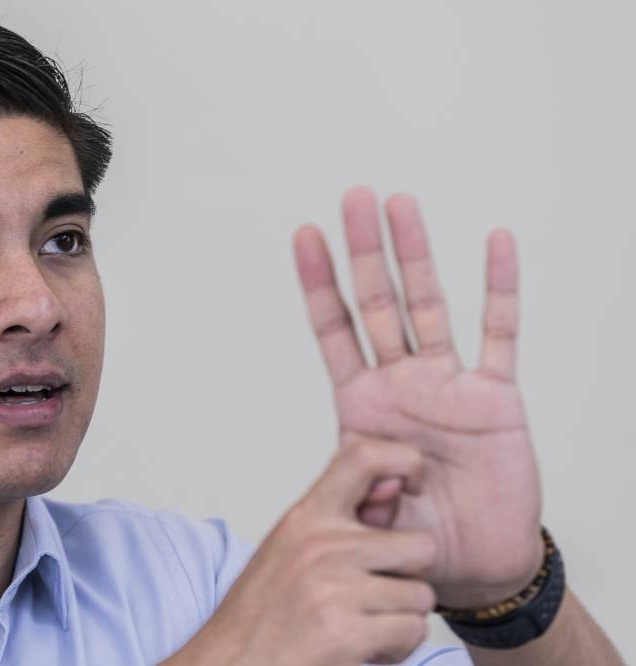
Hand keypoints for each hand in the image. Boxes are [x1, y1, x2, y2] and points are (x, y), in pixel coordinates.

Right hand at [166, 440, 436, 665]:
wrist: (230, 663)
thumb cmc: (261, 613)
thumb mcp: (290, 549)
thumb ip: (341, 520)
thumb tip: (395, 487)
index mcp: (306, 518)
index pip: (363, 457)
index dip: (404, 459)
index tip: (412, 483)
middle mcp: (322, 545)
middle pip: (420, 546)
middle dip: (408, 579)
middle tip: (376, 595)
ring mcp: (335, 587)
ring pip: (421, 597)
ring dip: (401, 620)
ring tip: (364, 625)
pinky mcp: (346, 632)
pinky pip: (411, 632)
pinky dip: (395, 649)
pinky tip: (362, 649)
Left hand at [293, 186, 542, 607]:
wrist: (474, 563)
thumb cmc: (416, 537)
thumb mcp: (368, 520)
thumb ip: (360, 488)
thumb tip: (365, 472)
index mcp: (361, 406)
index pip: (335, 331)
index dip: (320, 284)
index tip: (304, 234)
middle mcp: (401, 382)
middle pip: (378, 302)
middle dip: (364, 251)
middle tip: (353, 197)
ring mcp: (448, 384)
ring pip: (429, 305)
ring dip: (416, 254)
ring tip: (401, 203)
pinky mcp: (496, 397)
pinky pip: (500, 333)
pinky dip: (500, 288)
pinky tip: (496, 242)